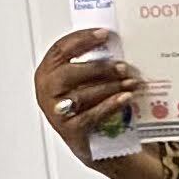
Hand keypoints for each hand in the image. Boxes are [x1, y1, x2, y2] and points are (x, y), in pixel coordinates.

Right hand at [33, 29, 144, 168]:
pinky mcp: (70, 130)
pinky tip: (126, 98)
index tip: (104, 34)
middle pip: (70, 71)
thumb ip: (90, 66)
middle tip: (123, 66)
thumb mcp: (84, 83)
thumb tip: (116, 48)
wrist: (93, 144)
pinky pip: (92, 115)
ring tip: (132, 82)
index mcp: (47, 73)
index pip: (60, 49)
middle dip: (99, 67)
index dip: (82, 39)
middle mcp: (47, 90)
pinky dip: (111, 105)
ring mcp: (56, 111)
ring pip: (83, 94)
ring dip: (111, 86)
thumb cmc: (88, 107)